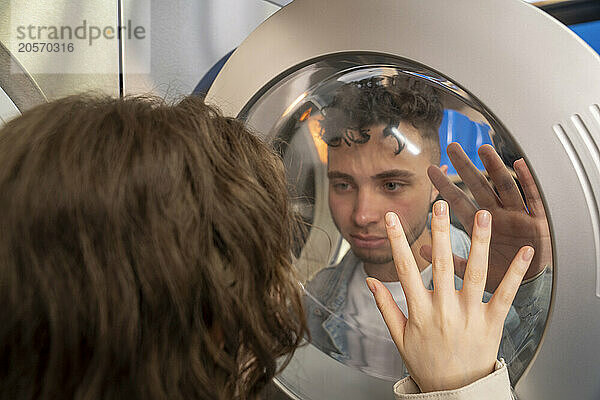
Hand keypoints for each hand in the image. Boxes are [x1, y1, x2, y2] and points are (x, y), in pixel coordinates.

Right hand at [367, 201, 532, 391]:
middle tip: (440, 205)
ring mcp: (469, 315)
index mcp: (419, 311)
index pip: (404, 269)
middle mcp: (444, 309)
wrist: (455, 393)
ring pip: (473, 273)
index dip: (397, 241)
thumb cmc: (426, 364)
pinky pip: (505, 294)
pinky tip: (524, 253)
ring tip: (481, 216)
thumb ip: (385, 306)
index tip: (392, 219)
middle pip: (439, 263)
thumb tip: (369, 280)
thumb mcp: (399, 337)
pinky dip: (515, 273)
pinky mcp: (492, 323)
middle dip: (439, 231)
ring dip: (478, 242)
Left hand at [424, 143, 550, 292]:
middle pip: (480, 186)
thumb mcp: (473, 270)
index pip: (459, 201)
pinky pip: (534, 197)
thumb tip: (422, 249)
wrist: (532, 287)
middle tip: (452, 147)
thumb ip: (448, 259)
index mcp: (480, 226)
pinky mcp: (538, 220)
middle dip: (466, 167)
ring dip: (495, 168)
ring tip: (483, 149)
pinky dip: (528, 181)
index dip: (445, 186)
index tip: (431, 169)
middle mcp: (497, 215)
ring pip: (505, 186)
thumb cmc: (501, 275)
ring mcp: (517, 215)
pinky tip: (520, 164)